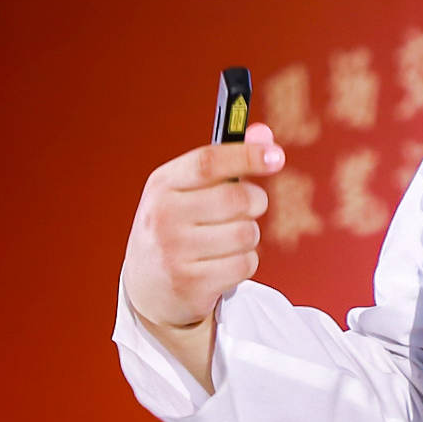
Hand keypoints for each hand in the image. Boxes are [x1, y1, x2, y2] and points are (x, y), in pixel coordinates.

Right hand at [122, 123, 283, 332]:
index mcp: (161, 184)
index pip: (208, 162)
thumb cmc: (175, 229)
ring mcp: (173, 252)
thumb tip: (264, 135)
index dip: (247, 155)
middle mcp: (162, 216)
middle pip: (237, 198)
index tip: (276, 155)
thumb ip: (227, 162)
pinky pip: (245, 264)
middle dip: (255, 202)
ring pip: (246, 233)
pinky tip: (223, 265)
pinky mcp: (190, 284)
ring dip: (249, 236)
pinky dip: (244, 263)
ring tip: (227, 241)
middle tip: (248, 209)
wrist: (146, 287)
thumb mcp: (189, 191)